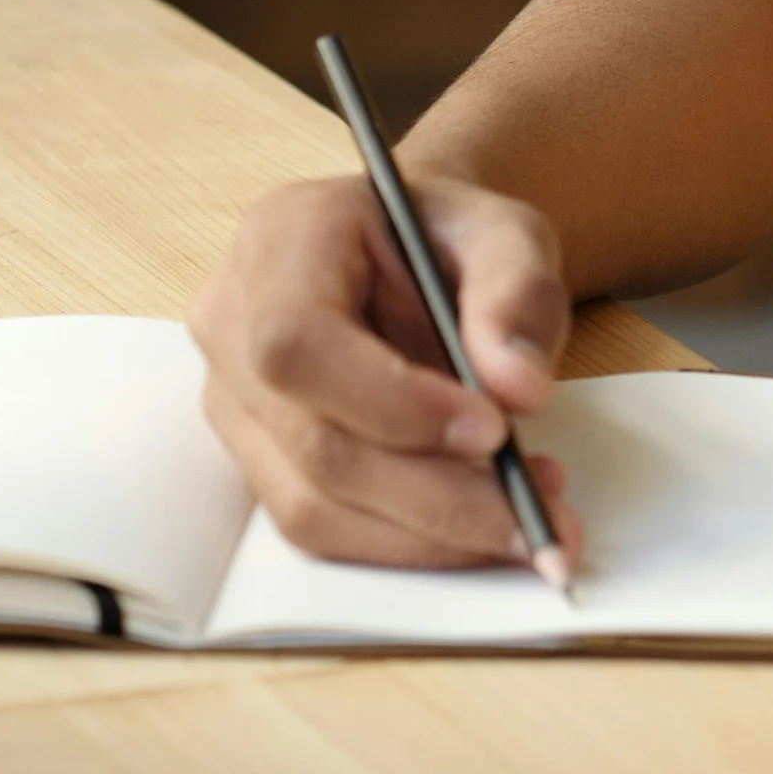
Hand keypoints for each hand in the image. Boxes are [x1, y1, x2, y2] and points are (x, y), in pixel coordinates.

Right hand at [189, 174, 582, 572]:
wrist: (414, 251)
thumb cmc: (449, 235)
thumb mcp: (505, 232)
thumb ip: (516, 293)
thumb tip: (521, 390)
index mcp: (281, 241)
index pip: (300, 343)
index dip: (391, 401)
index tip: (492, 430)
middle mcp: (233, 325)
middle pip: (313, 442)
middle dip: (435, 495)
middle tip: (538, 512)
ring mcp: (234, 401)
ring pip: (313, 505)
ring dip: (429, 533)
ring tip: (527, 518)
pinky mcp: (260, 459)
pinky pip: (323, 526)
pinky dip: (411, 541)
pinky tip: (484, 522)